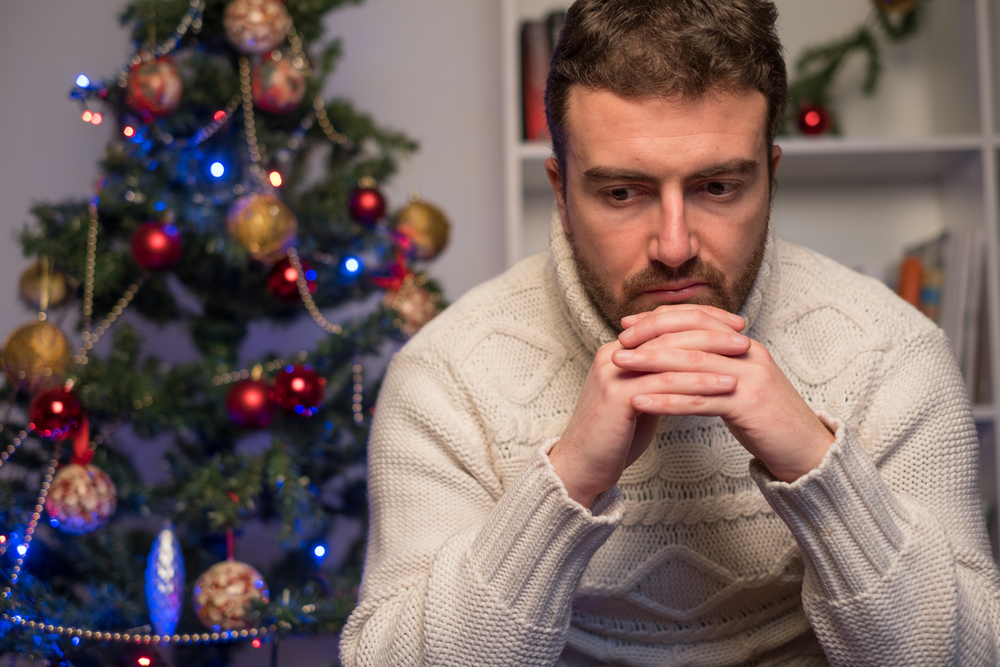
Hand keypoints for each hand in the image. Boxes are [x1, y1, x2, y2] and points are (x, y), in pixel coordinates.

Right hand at [549, 305, 747, 507]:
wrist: (581, 466)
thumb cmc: (614, 436)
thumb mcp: (639, 398)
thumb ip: (657, 379)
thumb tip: (689, 370)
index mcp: (619, 350)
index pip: (663, 322)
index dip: (699, 320)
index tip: (732, 325)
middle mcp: (614, 354)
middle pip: (667, 331)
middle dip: (710, 331)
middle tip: (743, 336)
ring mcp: (614, 373)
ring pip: (670, 355)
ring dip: (711, 355)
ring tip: (743, 358)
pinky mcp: (617, 395)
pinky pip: (666, 384)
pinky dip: (699, 383)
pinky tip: (725, 388)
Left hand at [614, 305, 834, 482]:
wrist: (805, 450)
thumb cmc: (764, 418)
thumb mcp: (737, 383)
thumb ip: (711, 366)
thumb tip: (674, 356)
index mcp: (743, 345)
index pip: (696, 320)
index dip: (660, 320)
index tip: (628, 326)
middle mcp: (747, 353)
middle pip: (691, 336)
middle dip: (649, 337)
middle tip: (617, 343)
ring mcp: (749, 378)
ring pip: (692, 364)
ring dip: (650, 363)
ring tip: (618, 366)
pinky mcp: (748, 405)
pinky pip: (699, 400)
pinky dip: (666, 399)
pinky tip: (640, 402)